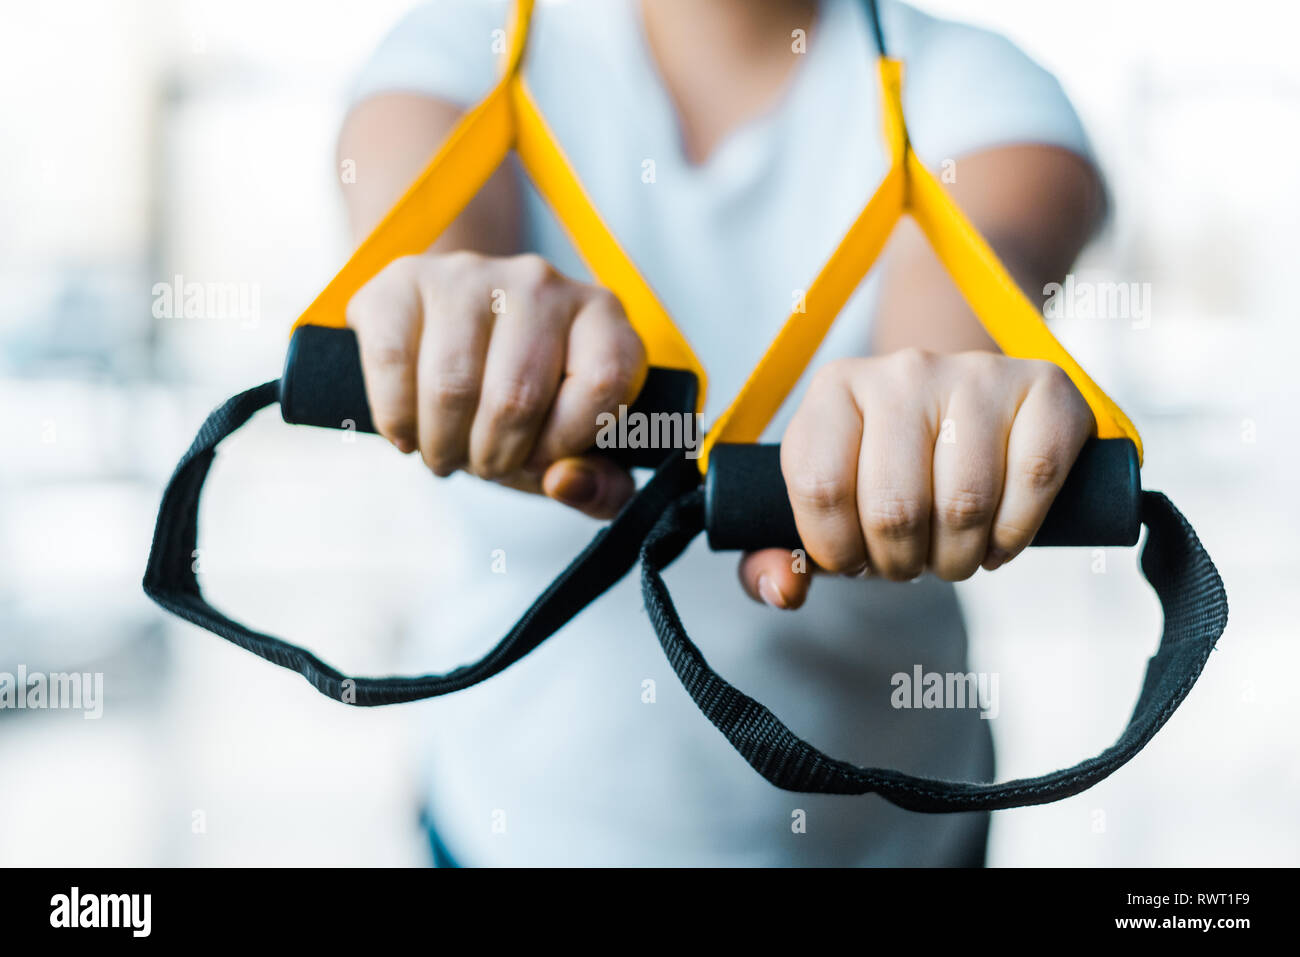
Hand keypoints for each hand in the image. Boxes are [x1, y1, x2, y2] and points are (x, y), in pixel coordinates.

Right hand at [346, 251, 646, 517]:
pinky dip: (396, 418)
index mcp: (601, 316)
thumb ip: (601, 486)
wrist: (459, 334)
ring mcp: (470, 273)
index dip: (566, 441)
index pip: (601, 383)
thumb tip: (565, 483)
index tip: (540, 458)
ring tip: (446, 452)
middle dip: (494, 458)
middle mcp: (541, 283)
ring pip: (451, 387)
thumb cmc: (527, 397)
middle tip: (484, 466)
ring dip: (443, 446)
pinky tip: (407, 430)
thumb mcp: (576, 448)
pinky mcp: (405, 280)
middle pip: (516, 397)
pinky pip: (393, 363)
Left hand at [739, 349, 1094, 607]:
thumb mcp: (821, 507)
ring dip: (957, 559)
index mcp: (834, 389)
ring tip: (950, 553)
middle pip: (895, 506)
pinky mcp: (1043, 386)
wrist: (965, 411)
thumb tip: (782, 590)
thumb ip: (778, 558)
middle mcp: (903, 369)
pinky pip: (1033, 479)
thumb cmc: (883, 471)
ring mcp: (976, 372)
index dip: (839, 549)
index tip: (854, 559)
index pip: (822, 487)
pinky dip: (1014, 535)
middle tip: (908, 563)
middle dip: (900, 563)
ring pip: (965, 504)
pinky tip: (997, 539)